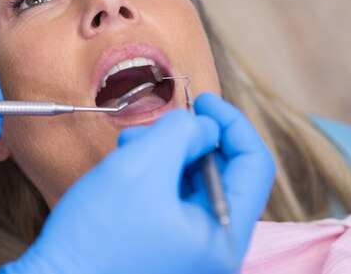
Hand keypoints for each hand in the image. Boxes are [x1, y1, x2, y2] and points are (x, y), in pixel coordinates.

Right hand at [0, 94, 274, 273]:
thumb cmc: (96, 235)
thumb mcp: (141, 166)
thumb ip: (182, 133)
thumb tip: (203, 127)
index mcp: (224, 235)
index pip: (254, 165)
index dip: (231, 123)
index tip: (204, 101)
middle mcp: (214, 247)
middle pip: (221, 173)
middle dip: (186, 140)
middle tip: (151, 128)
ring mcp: (188, 249)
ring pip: (191, 183)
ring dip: (163, 155)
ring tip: (128, 151)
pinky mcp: (164, 246)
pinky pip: (171, 198)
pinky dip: (152, 175)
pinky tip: (124, 171)